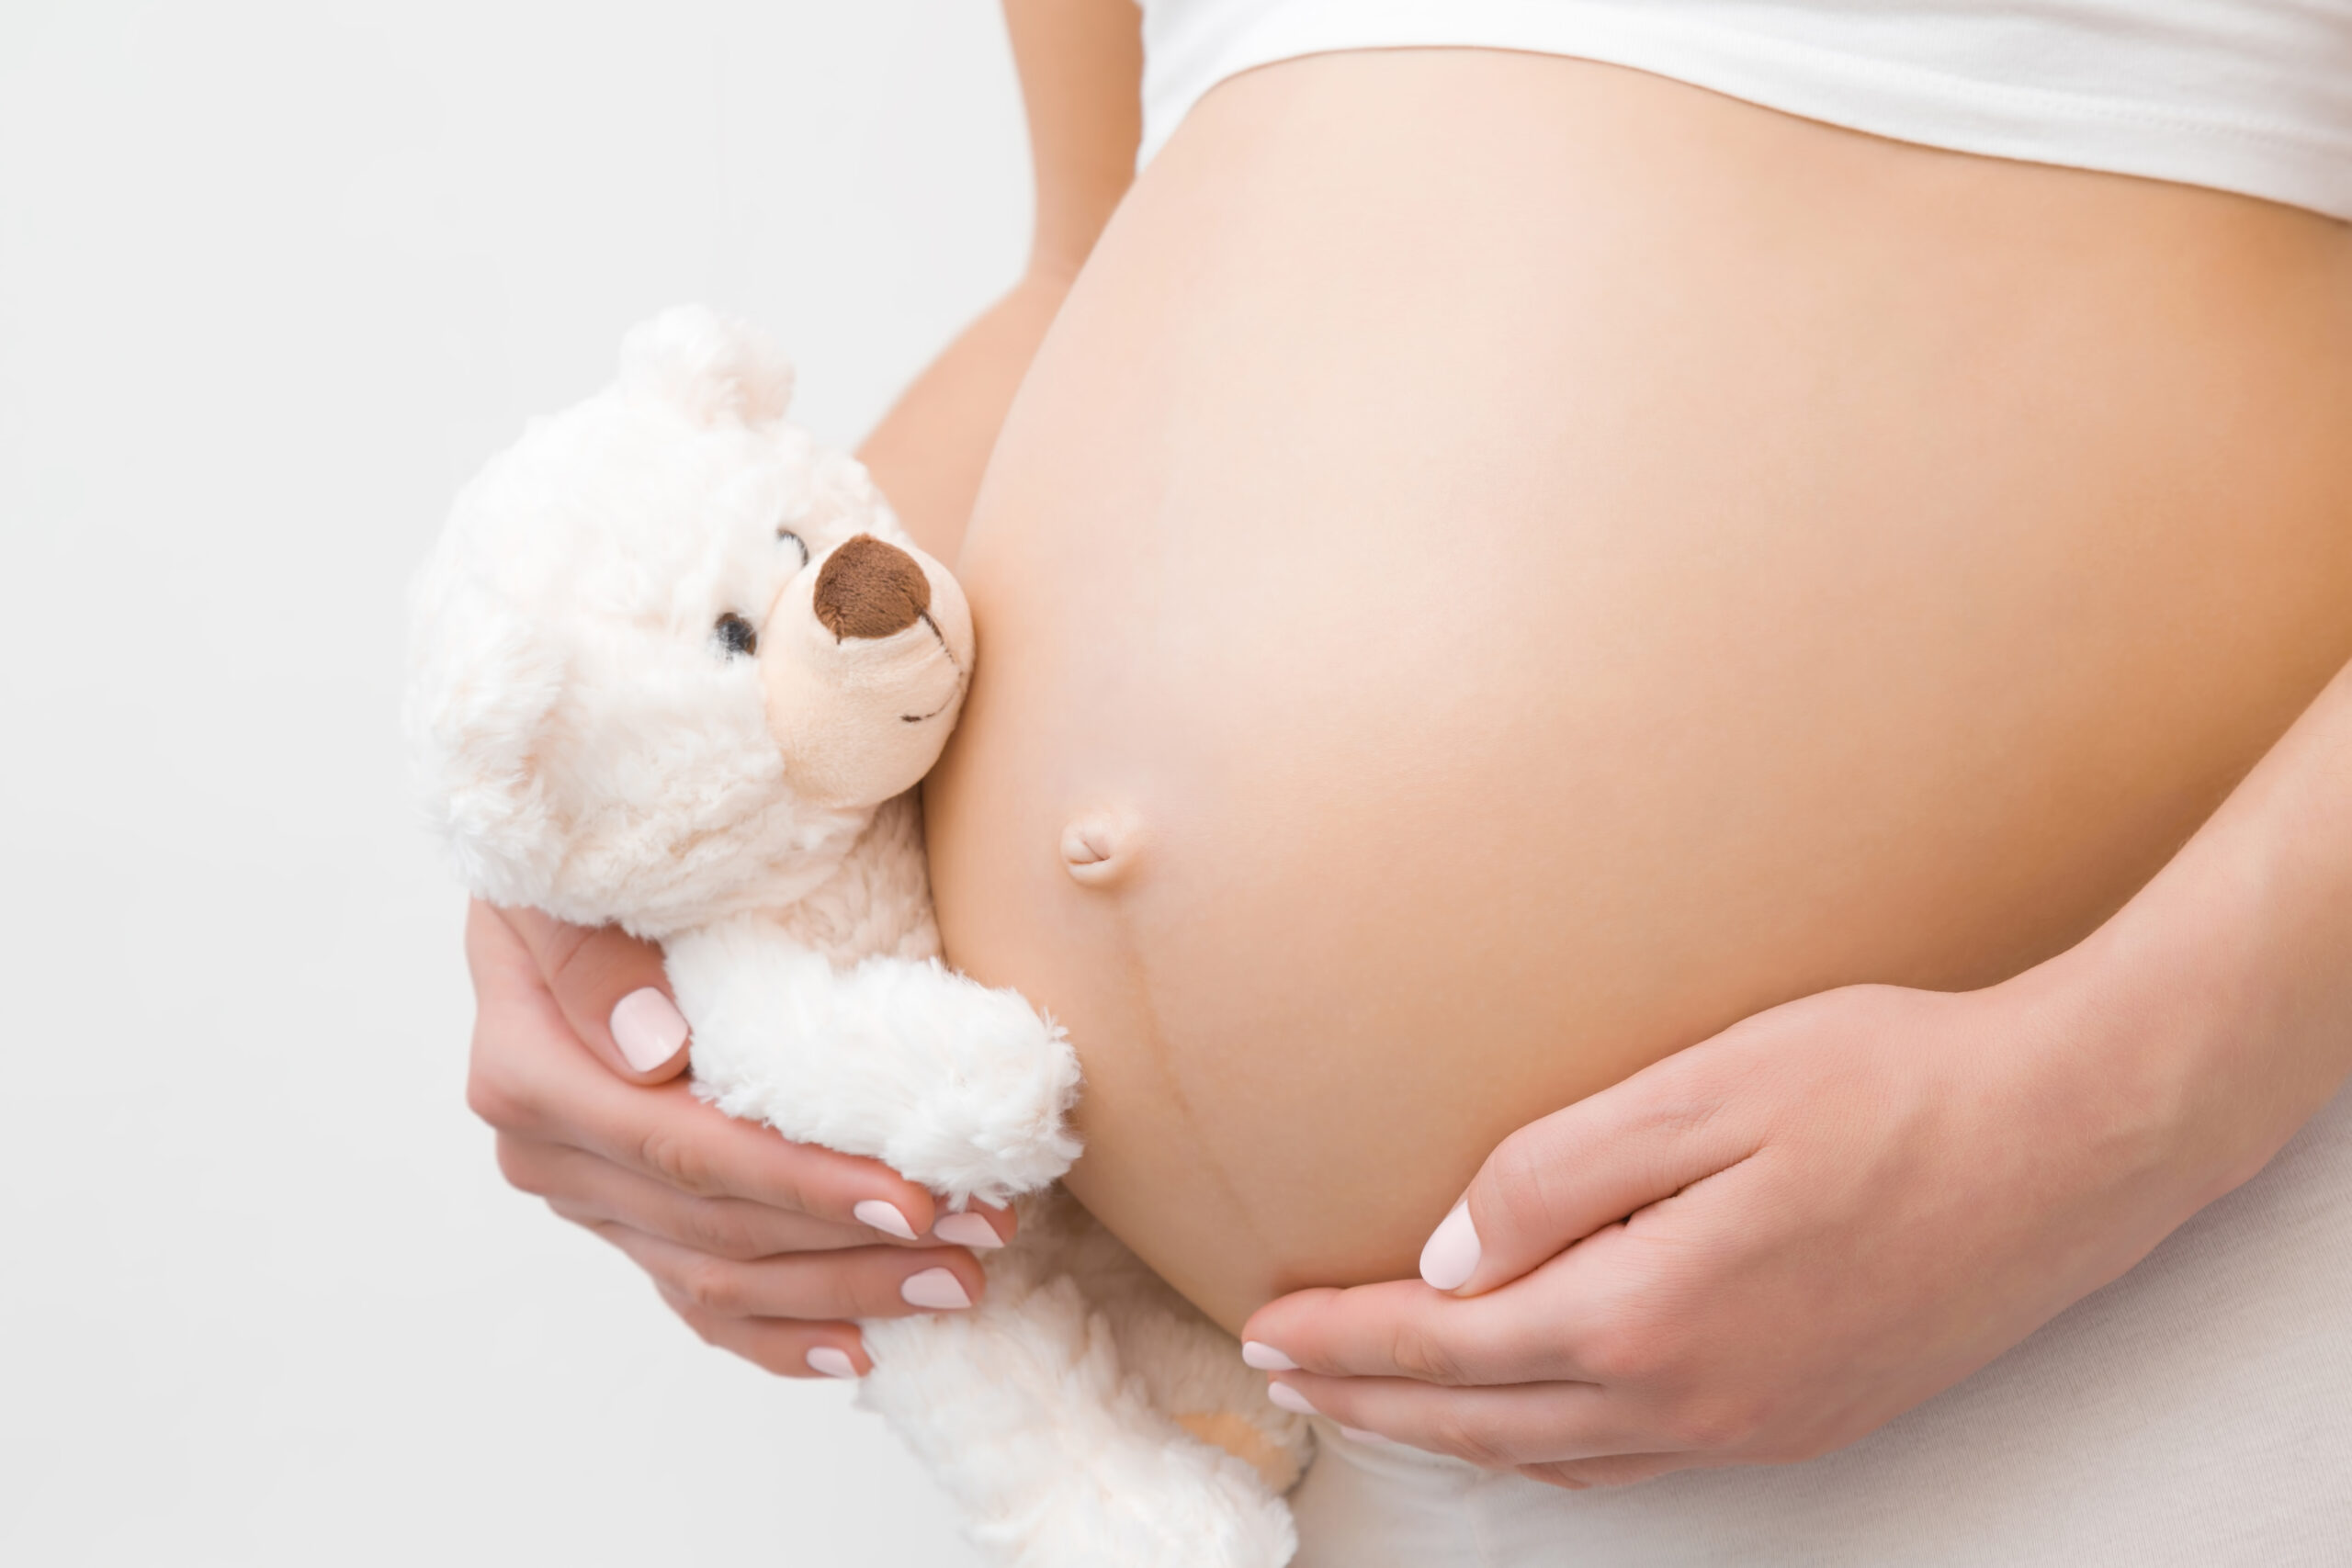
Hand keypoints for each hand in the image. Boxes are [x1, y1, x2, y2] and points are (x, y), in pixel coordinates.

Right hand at [463, 900, 1012, 1378]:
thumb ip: (596, 956)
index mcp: (528, 1069)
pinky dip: (779, 1332)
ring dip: (846, 1288)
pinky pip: (698, 1300)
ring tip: (959, 1278)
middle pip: (717, 1225)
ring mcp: (586, 1197)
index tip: (912, 1198)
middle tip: (980, 1229)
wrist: (562, 877)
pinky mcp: (622, 1220)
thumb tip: (657, 1053)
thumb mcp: (573, 876)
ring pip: (720, 1277)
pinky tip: (859, 1346)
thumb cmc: (594, 858)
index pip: (683, 1148)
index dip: (803, 1184)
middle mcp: (546, 1151)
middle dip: (857, 1240)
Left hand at [1241, 965, 2220, 1486]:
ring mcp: (1758, 1420)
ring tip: (1377, 1402)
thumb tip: (1447, 1250)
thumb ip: (1557, 1173)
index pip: (1447, 1345)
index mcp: (1647, 1314)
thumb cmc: (1891, 1086)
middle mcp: (1694, 1396)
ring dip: (1452, 1431)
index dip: (1347, 1337)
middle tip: (1287, 1370)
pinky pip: (1638, 1459)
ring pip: (1558, 1454)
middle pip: (1486, 1418)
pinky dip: (1551, 1447)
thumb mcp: (1706, 1092)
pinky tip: (1532, 1422)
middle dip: (1372, 1395)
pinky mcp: (1809, 1414)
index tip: (1267, 1323)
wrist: (2075, 1135)